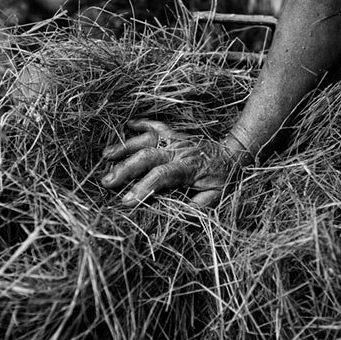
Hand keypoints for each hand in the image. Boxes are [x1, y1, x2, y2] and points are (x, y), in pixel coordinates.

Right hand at [101, 119, 243, 207]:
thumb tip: (180, 216)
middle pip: (147, 156)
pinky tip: (127, 124)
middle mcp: (179, 150)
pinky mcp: (174, 133)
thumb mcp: (216, 196)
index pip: (161, 177)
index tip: (126, 201)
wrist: (235, 154)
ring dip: (125, 146)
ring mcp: (175, 139)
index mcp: (188, 168)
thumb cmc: (224, 178)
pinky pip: (155, 125)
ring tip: (106, 155)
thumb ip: (198, 206)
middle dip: (125, 169)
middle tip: (106, 181)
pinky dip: (141, 123)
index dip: (143, 188)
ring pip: (146, 139)